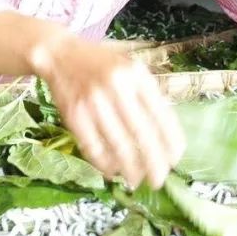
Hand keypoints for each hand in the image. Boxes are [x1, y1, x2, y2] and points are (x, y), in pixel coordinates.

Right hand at [36, 35, 184, 189]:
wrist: (60, 54)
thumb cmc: (102, 65)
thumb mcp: (130, 69)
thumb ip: (148, 96)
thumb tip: (167, 137)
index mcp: (137, 75)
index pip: (161, 115)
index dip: (170, 142)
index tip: (175, 160)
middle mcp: (117, 87)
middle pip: (142, 134)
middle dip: (154, 163)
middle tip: (159, 180)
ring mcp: (94, 102)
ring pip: (118, 145)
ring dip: (131, 169)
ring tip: (137, 180)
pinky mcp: (74, 115)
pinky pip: (94, 147)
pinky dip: (105, 164)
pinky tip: (112, 171)